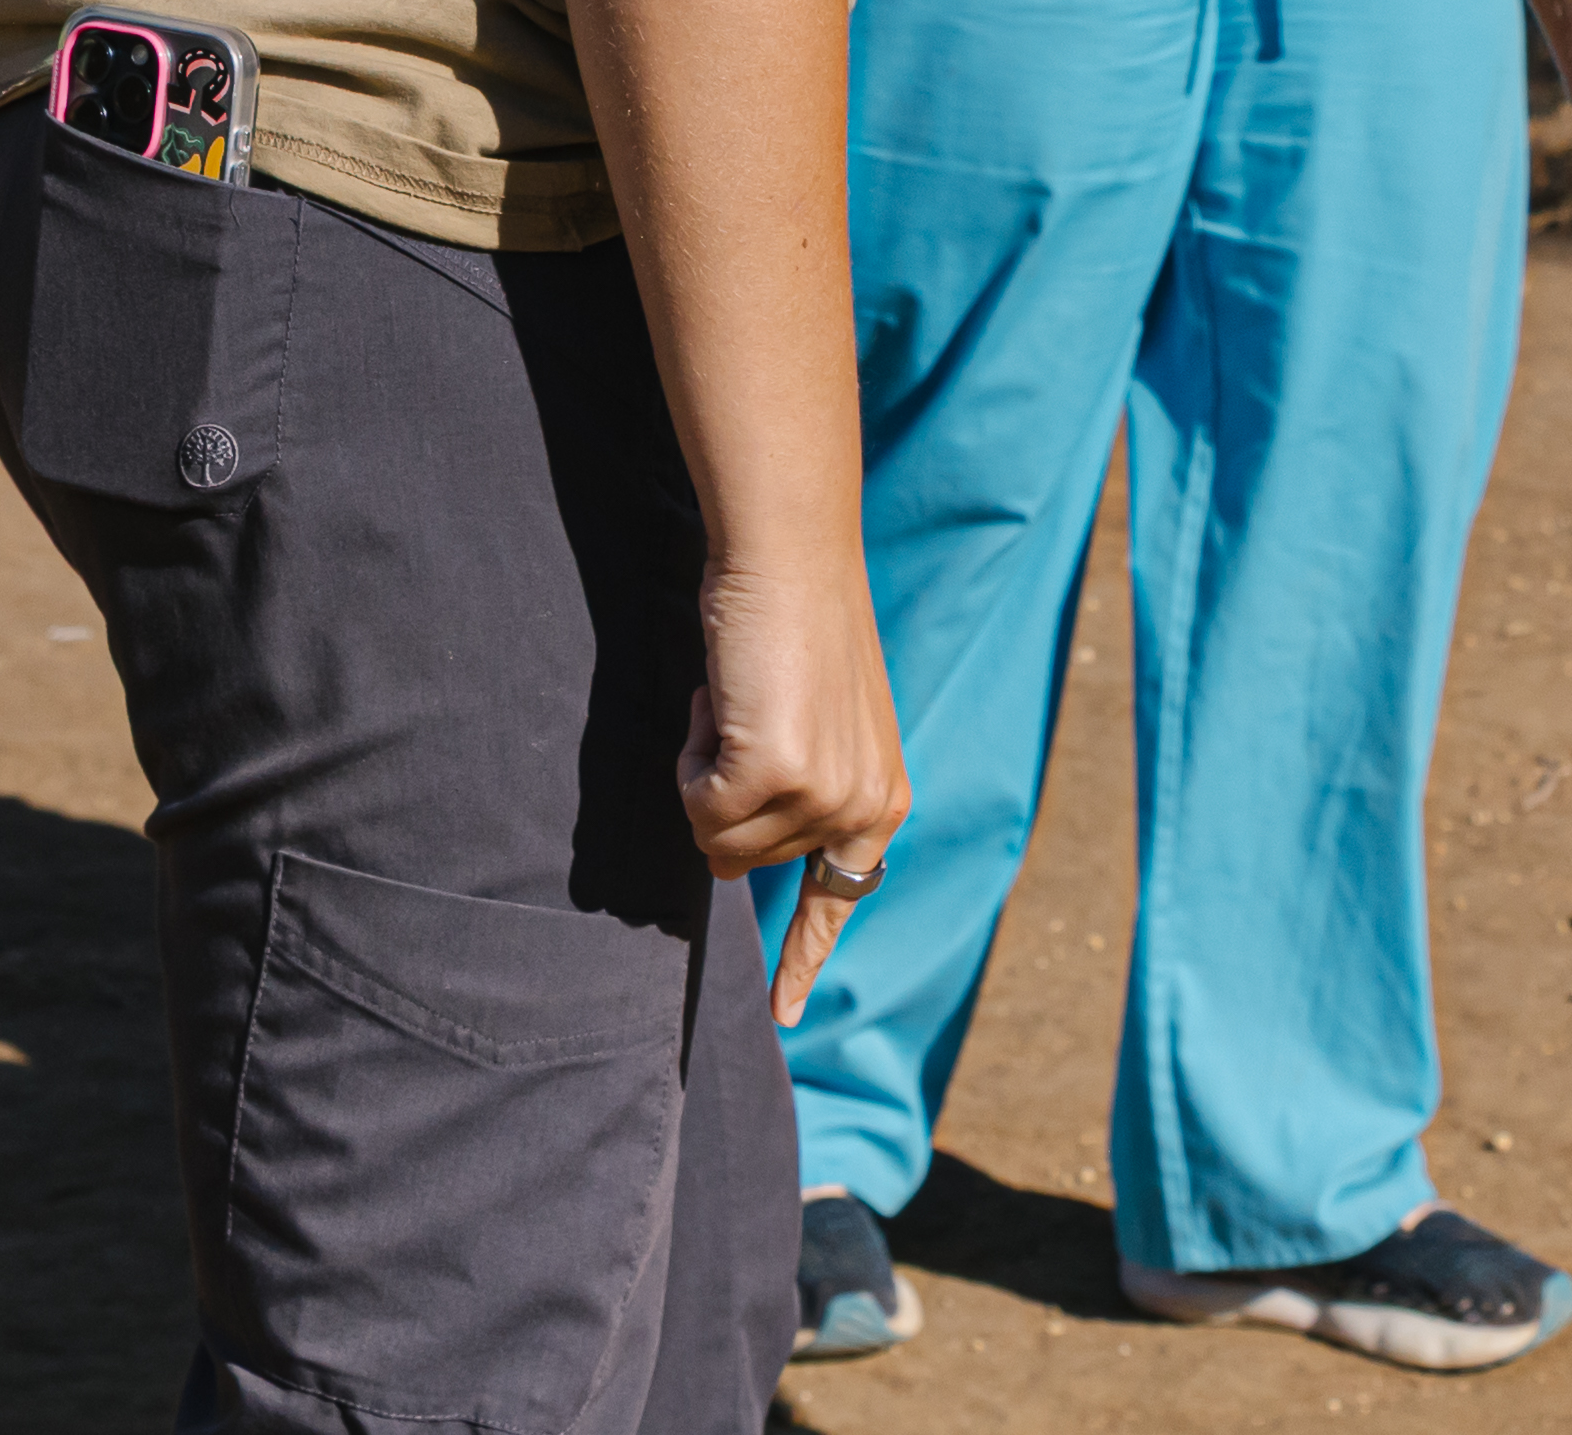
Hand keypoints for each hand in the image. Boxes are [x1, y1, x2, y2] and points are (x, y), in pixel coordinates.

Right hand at [676, 549, 912, 1016]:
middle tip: (744, 713)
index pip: (836, 903)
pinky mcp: (775, 778)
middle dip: (719, 792)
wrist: (791, 554)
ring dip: (705, 767)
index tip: (786, 1018)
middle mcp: (863, 813)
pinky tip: (721, 700)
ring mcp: (823, 800)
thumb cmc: (792, 623)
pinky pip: (695, 805)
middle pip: (741, 862)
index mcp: (880, 803)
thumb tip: (733, 859)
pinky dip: (691, 753)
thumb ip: (798, 794)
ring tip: (739, 699)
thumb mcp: (817, 726)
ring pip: (713, 839)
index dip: (802, 960)